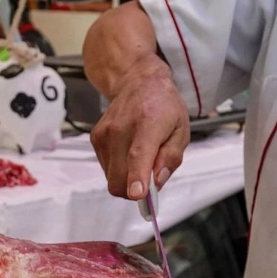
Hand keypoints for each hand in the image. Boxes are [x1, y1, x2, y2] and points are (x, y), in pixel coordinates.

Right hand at [89, 55, 189, 199]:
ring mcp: (105, 134)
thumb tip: (157, 181)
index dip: (137, 178)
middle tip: (148, 183)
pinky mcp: (95, 139)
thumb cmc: (163, 107)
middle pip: (119, 177)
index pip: (138, 155)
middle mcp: (121, 129)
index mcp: (148, 124)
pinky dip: (119, 169)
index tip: (137, 195)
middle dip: (133, 191)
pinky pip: (106, 169)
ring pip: (111, 178)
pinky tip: (128, 151)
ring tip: (140, 157)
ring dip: (126, 178)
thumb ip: (171, 158)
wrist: (137, 82)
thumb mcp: (181, 130)